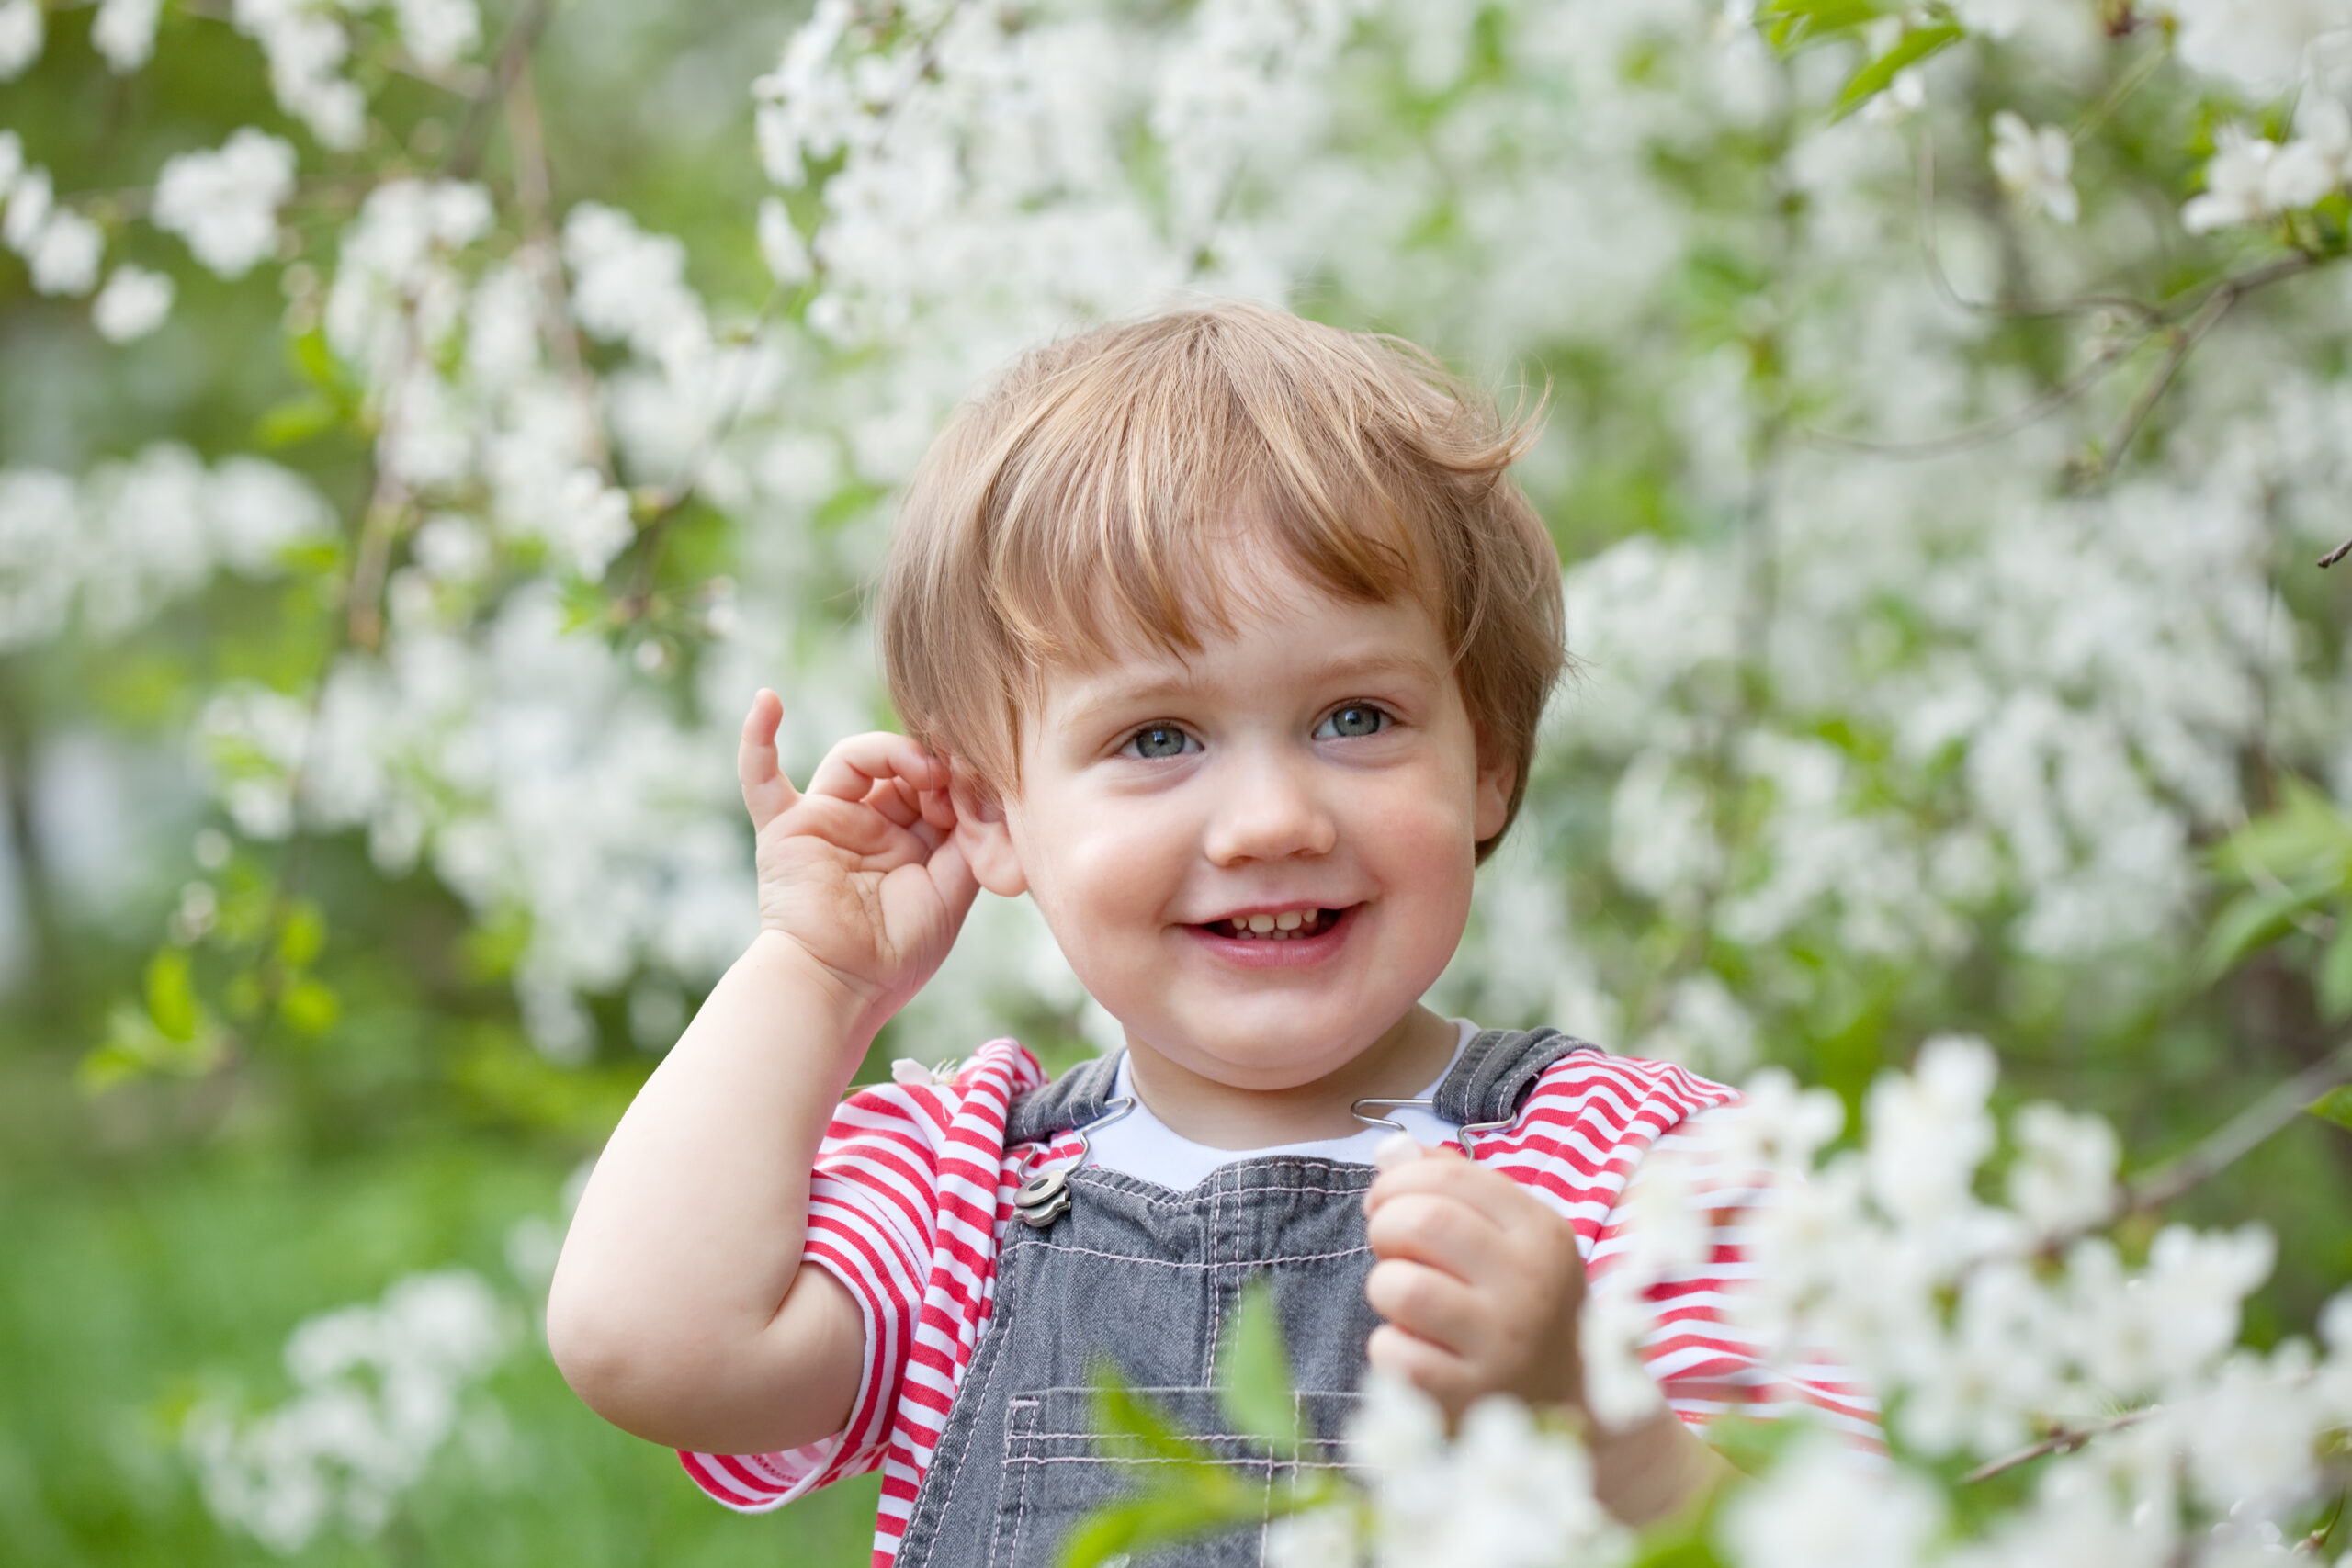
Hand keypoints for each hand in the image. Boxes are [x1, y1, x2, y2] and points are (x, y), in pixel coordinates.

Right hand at [737, 689, 980, 1037]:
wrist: (842, 986)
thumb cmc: (898, 951)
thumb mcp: (953, 888)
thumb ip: (968, 835)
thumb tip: (981, 788)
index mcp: (910, 842)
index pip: (936, 787)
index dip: (959, 780)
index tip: (981, 792)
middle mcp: (868, 826)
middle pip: (900, 767)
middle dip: (932, 767)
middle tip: (955, 782)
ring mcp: (825, 822)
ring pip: (855, 758)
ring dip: (891, 751)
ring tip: (922, 768)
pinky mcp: (786, 828)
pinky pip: (760, 778)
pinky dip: (757, 738)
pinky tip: (766, 701)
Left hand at [1361, 1145, 1585, 1421]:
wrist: (1561, 1402)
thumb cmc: (1519, 1302)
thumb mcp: (1512, 1238)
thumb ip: (1456, 1187)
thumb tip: (1393, 1151)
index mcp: (1542, 1233)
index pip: (1450, 1178)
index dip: (1398, 1181)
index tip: (1385, 1199)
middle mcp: (1530, 1285)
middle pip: (1423, 1222)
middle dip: (1385, 1225)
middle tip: (1387, 1244)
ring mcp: (1501, 1345)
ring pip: (1400, 1287)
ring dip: (1384, 1286)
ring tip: (1404, 1298)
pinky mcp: (1466, 1395)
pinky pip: (1392, 1352)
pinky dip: (1389, 1346)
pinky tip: (1416, 1349)